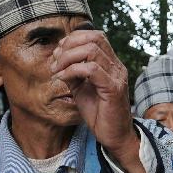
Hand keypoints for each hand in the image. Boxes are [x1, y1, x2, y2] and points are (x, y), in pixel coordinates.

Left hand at [50, 31, 136, 159]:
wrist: (114, 136)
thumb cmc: (100, 114)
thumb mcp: (81, 89)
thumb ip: (73, 73)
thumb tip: (58, 59)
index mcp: (111, 64)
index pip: (95, 36)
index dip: (73, 39)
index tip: (58, 54)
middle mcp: (117, 67)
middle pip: (93, 37)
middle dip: (69, 46)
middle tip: (55, 62)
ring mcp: (117, 76)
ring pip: (91, 50)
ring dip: (68, 57)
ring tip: (57, 70)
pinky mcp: (113, 88)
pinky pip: (91, 69)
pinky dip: (72, 70)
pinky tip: (63, 79)